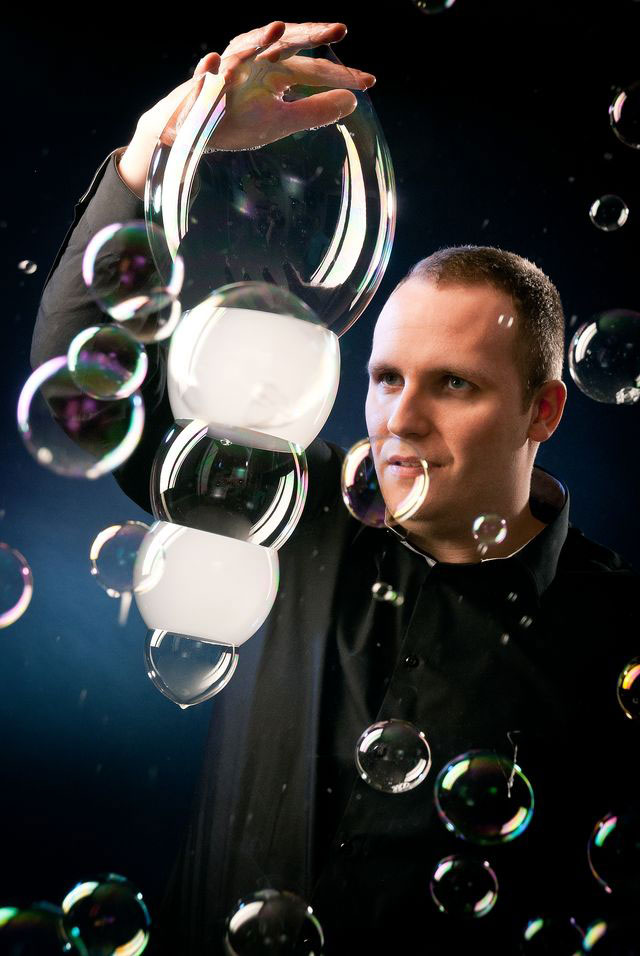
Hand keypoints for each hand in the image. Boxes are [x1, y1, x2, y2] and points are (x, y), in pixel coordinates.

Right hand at [194, 20, 374, 150]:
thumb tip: (351, 102)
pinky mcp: (202, 84)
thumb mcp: (282, 122)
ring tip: (277, 28)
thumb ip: (315, 111)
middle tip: (337, 28)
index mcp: (276, 70)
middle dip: (308, 34)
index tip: (369, 81)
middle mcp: (255, 62)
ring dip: (257, 38)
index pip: (313, 68)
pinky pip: (204, 75)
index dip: (339, 73)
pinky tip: (214, 63)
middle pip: (284, 44)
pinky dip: (209, 69)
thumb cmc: (236, 122)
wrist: (194, 130)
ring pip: (243, 48)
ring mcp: (227, 69)